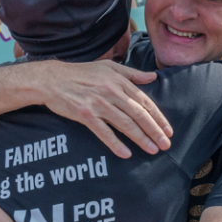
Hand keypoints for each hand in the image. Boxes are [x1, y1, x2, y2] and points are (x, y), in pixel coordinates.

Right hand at [40, 60, 169, 158]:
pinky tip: (126, 153)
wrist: (52, 79)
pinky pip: (103, 131)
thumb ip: (131, 73)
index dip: (158, 117)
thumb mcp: (108, 67)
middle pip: (138, 114)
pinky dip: (115, 143)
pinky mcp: (85, 114)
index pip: (144, 101)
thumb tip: (153, 77)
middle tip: (165, 144)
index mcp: (119, 81)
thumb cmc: (81, 73)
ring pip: (125, 123)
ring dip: (140, 138)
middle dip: (154, 130)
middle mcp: (111, 92)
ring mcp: (98, 104)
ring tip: (152, 150)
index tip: (168, 130)